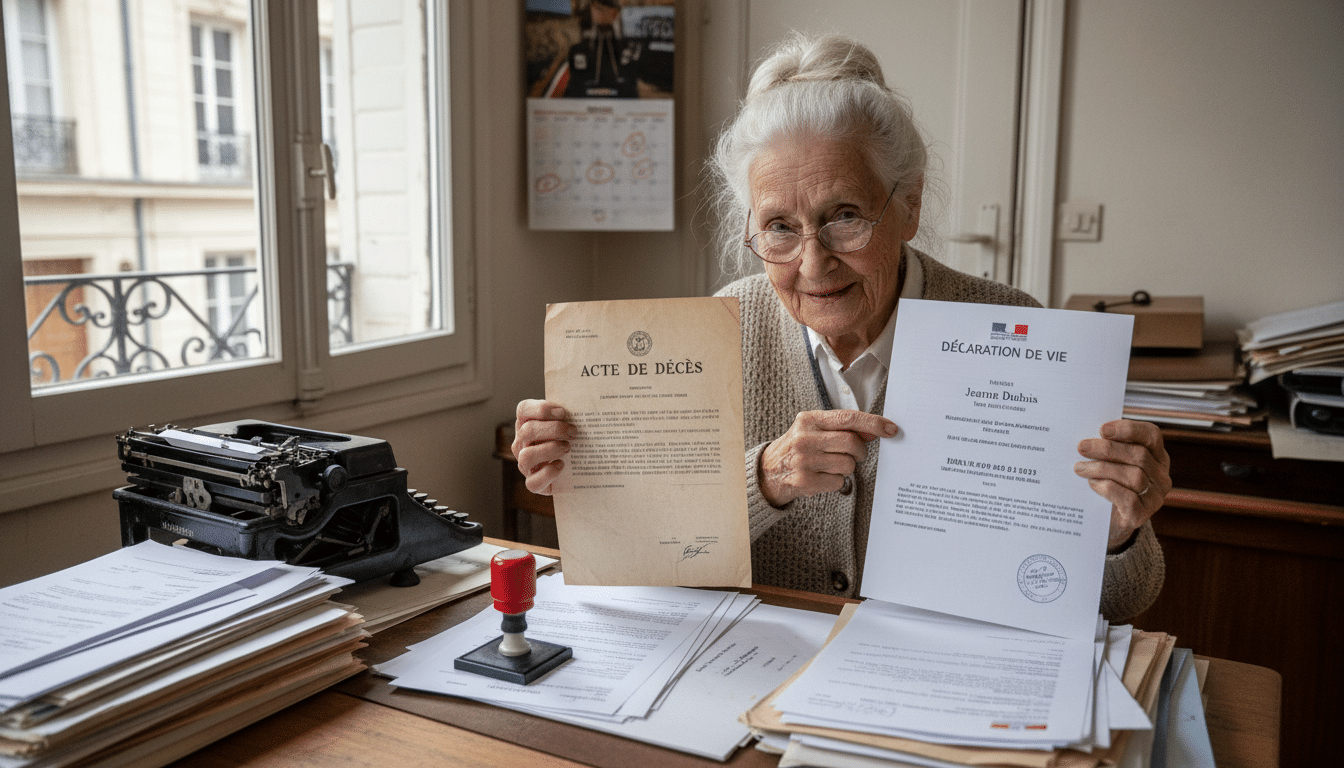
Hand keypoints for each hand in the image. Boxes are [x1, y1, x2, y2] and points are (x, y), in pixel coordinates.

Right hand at [512, 399, 575, 495]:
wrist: (574, 472)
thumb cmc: (570, 441)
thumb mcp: (569, 425)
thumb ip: (571, 415)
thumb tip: (582, 408)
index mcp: (527, 424)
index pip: (523, 409)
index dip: (542, 409)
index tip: (563, 412)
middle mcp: (521, 443)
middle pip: (527, 431)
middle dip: (554, 429)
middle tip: (573, 432)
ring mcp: (525, 464)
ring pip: (527, 455)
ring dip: (550, 449)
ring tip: (567, 447)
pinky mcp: (533, 483)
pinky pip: (533, 481)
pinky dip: (549, 473)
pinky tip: (561, 465)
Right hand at [760, 410, 898, 506]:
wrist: (768, 471)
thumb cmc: (799, 447)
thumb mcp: (815, 430)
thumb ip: (843, 428)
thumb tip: (874, 430)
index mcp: (809, 420)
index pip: (848, 418)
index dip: (873, 423)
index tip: (891, 429)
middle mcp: (804, 438)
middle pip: (852, 443)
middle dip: (860, 451)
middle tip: (856, 455)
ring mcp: (804, 461)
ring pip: (848, 465)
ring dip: (847, 467)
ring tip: (831, 465)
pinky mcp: (805, 482)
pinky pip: (839, 482)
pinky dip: (836, 481)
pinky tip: (822, 477)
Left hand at [1074, 419, 1169, 551]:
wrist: (1106, 521)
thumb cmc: (1108, 483)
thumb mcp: (1112, 462)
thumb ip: (1108, 447)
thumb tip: (1088, 436)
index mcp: (1157, 456)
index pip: (1152, 435)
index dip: (1129, 429)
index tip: (1102, 429)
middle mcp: (1161, 475)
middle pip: (1139, 455)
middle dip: (1108, 449)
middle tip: (1082, 447)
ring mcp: (1155, 497)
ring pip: (1134, 476)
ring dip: (1102, 469)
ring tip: (1080, 468)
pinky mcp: (1142, 515)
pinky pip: (1128, 498)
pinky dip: (1107, 488)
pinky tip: (1092, 484)